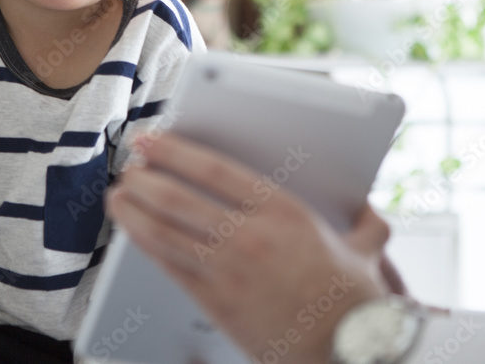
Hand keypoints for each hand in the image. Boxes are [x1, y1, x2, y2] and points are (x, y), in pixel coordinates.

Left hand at [107, 132, 392, 362]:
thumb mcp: (367, 247)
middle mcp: (250, 237)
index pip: (213, 169)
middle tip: (127, 167)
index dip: (174, 151)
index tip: (150, 141)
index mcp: (283, 211)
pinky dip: (146, 245)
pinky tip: (133, 234)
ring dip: (134, 212)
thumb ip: (363, 219)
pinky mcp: (217, 304)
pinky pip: (170, 268)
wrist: (349, 351)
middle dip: (144, 179)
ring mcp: (229, 272)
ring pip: (165, 233)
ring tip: (117, 198)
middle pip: (178, 198)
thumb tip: (364, 204)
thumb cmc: (355, 302)